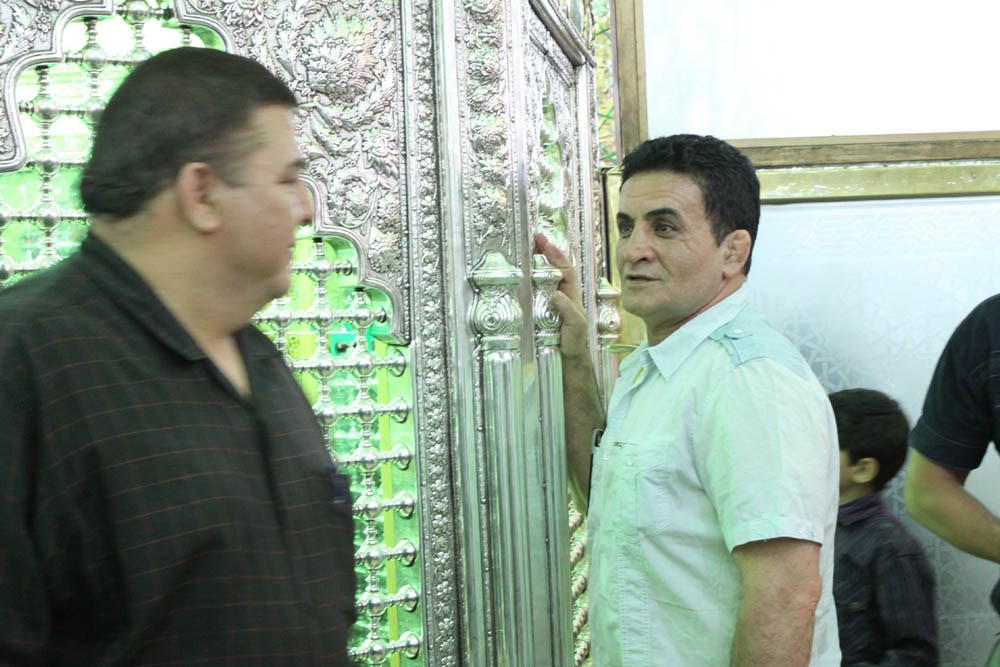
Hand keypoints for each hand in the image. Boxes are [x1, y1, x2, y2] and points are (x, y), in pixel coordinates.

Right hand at [534, 233, 588, 359]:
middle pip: (553, 268)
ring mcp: (549, 302)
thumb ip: (568, 309)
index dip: (555, 254)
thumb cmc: (575, 341)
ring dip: (534, 263)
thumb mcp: (575, 325)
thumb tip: (555, 293)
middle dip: (544, 252)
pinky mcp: (538, 311)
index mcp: (571, 294)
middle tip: (533, 239)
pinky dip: (526, 281)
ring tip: (523, 250)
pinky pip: (533, 292)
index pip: (564, 269)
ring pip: (543, 278)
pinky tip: (517, 276)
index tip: (544, 242)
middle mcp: (560, 294)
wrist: (567, 359)